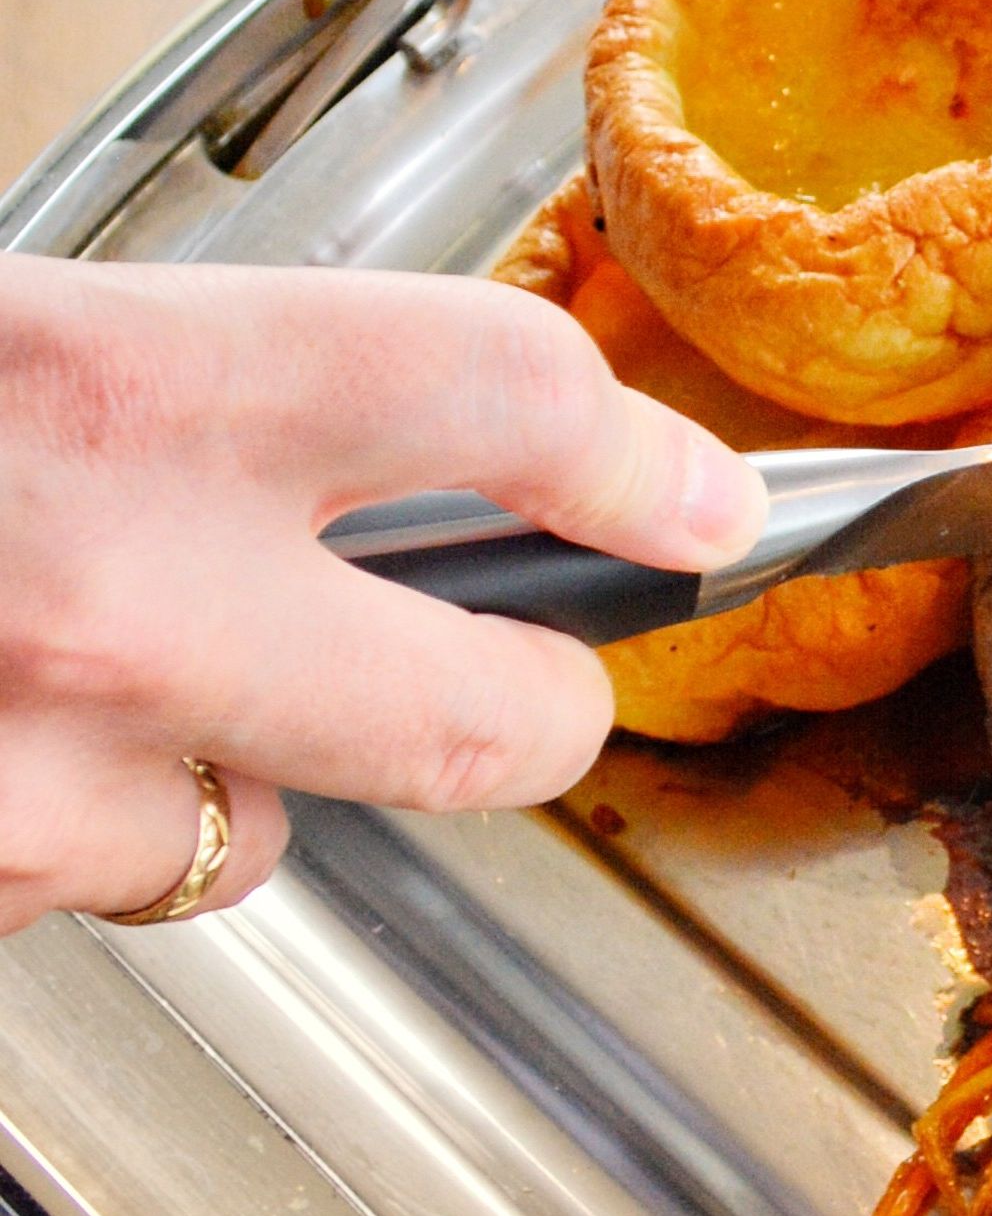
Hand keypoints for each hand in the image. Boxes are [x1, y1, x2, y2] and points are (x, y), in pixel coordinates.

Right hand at [0, 258, 765, 933]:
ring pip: (255, 839)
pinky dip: (75, 827)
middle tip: (540, 684)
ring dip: (223, 775)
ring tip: (108, 670)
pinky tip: (10, 722)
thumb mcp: (56, 326)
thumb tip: (457, 441)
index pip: (511, 399)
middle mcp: (118, 597)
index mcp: (146, 390)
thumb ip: (247, 381)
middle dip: (535, 713)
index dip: (638, 461)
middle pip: (475, 721)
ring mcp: (37, 777)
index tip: (699, 506)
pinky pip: (99, 889)